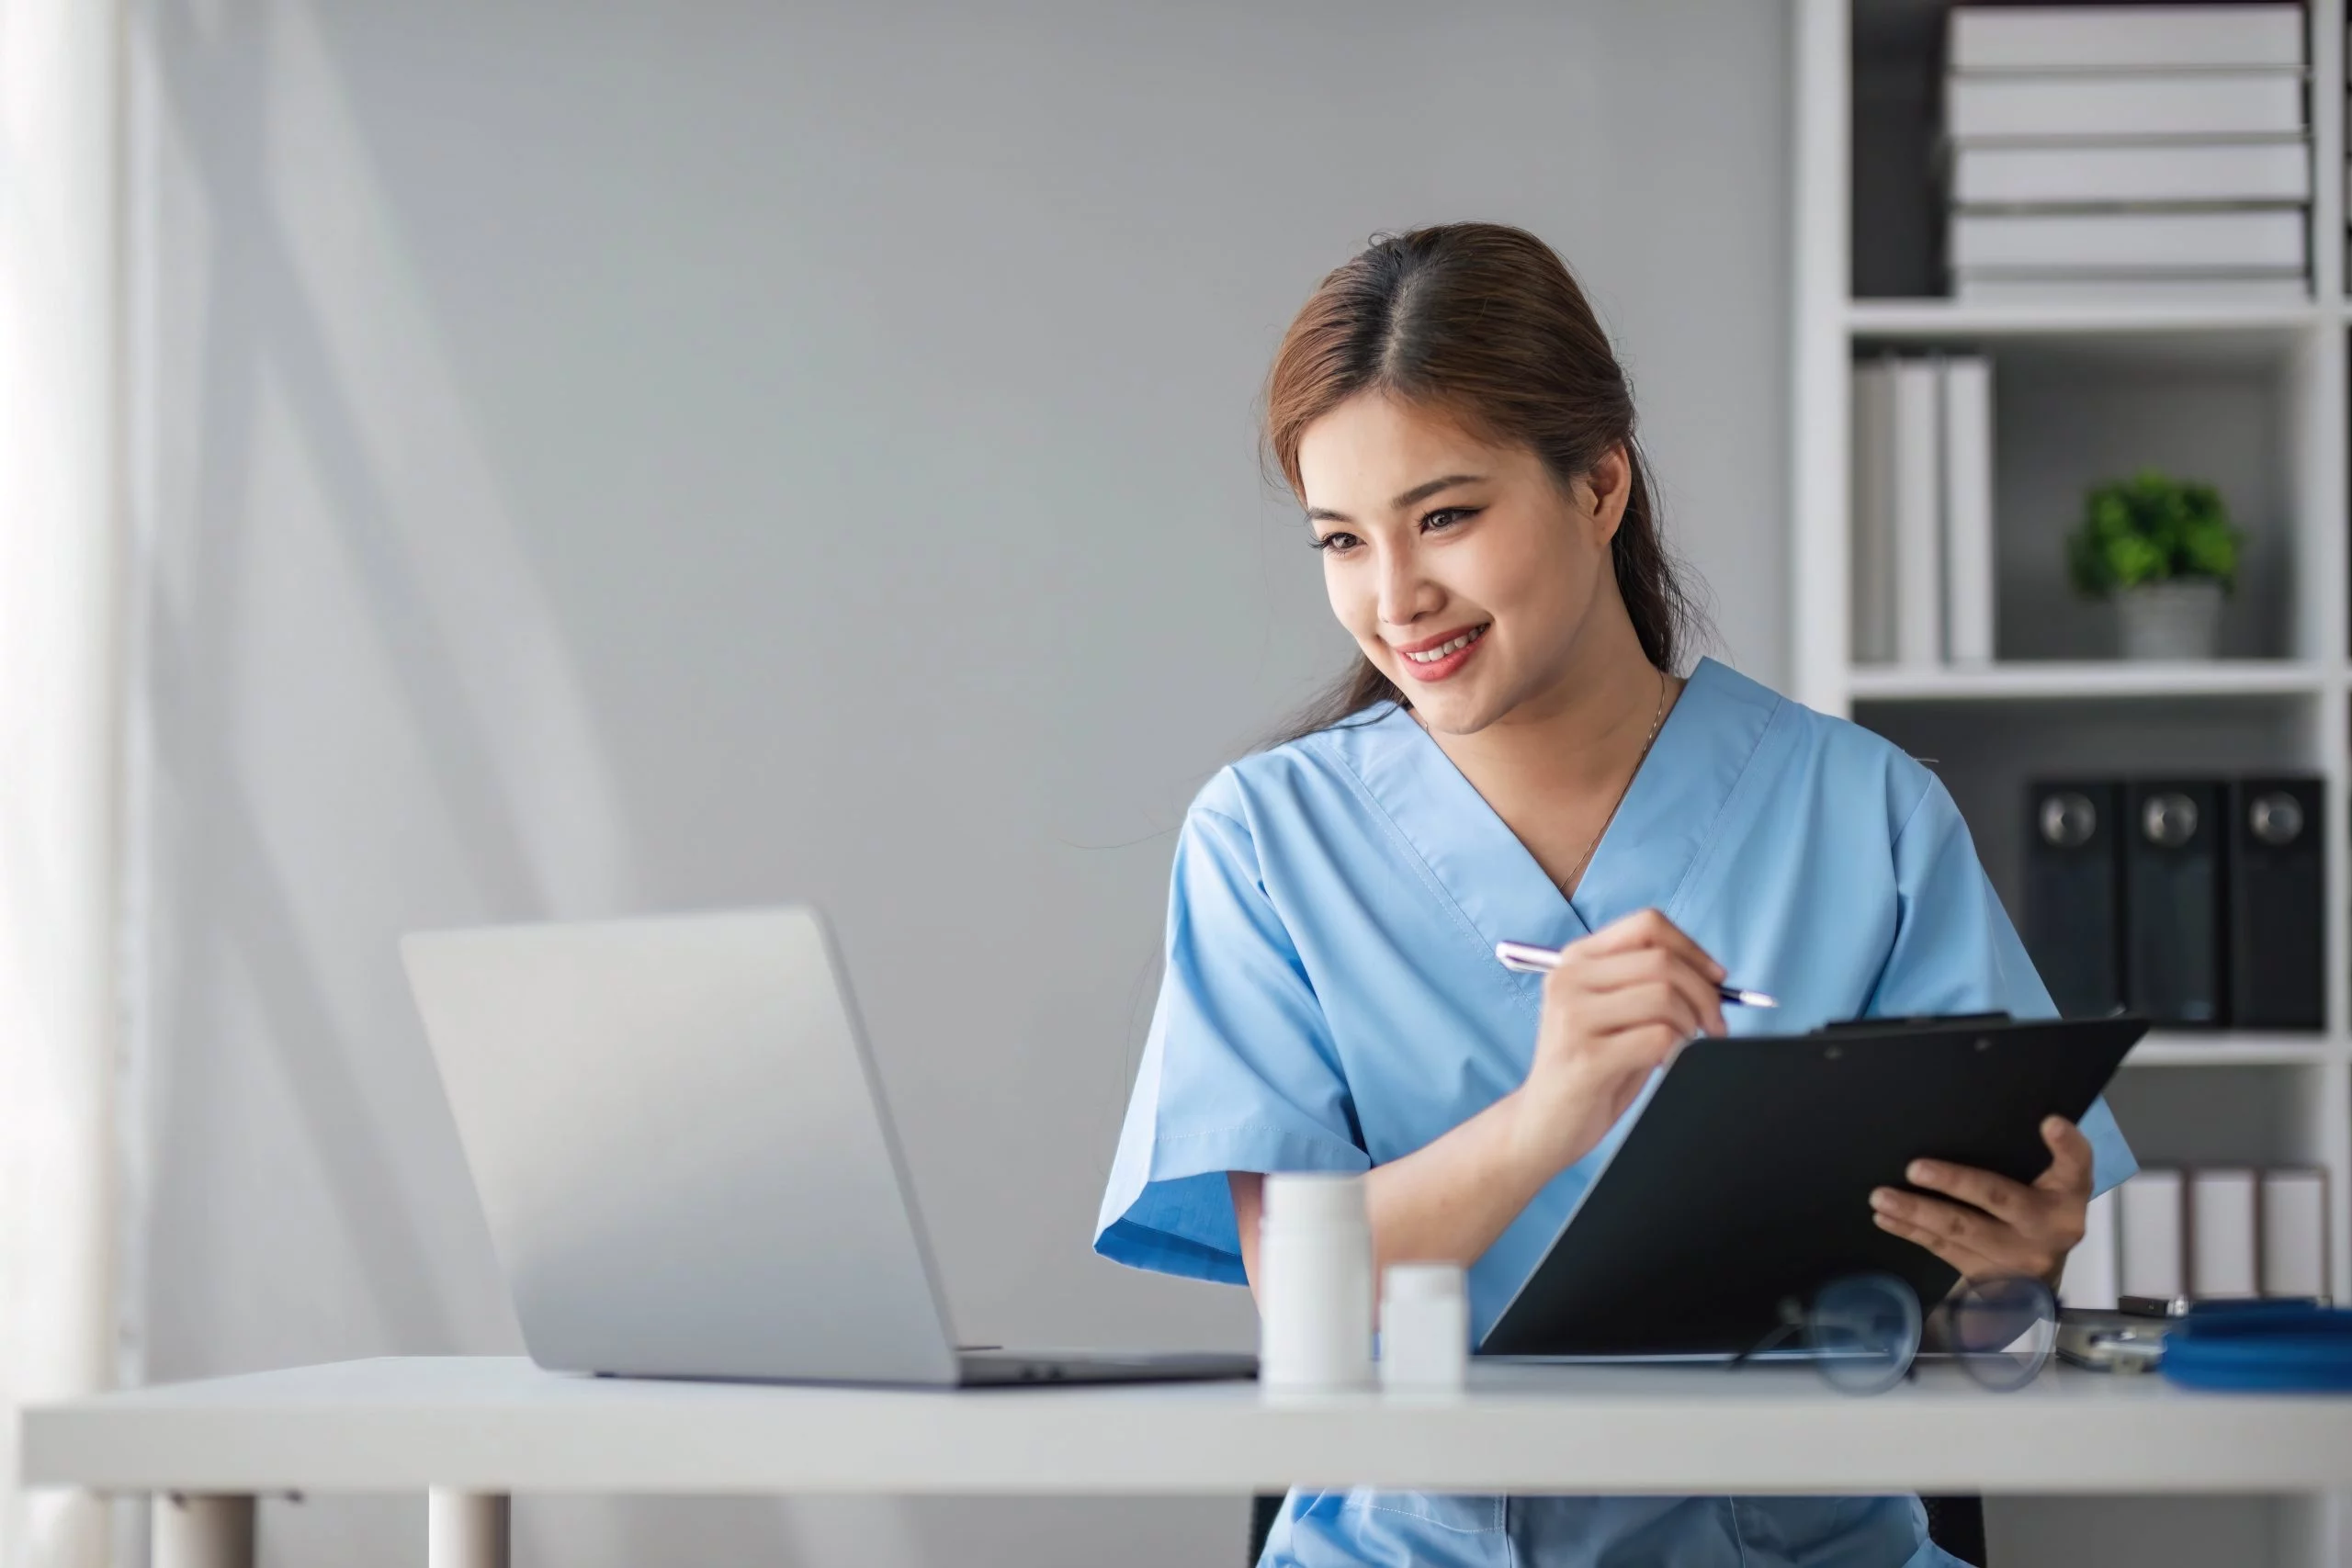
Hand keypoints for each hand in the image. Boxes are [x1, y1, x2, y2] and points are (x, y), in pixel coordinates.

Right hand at [1508, 908, 1727, 1176]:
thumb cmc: (1588, 1068)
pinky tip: (1665, 1064)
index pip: (1647, 925)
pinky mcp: (1585, 1057)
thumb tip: (1713, 976)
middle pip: (1662, 961)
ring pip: (1664, 997)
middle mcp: (1569, 979)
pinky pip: (1658, 1037)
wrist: (1541, 1125)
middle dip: (1704, 993)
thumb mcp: (1612, 1013)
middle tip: (1714, 1026)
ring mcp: (1572, 1016)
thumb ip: (1648, 984)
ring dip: (1691, 1024)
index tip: (1716, 978)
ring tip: (1686, 1046)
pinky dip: (1677, 1051)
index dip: (1692, 948)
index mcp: (1576, 959)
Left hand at [1870, 1116, 2093, 1285]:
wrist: (2039, 1281)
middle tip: (1915, 1169)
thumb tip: (2006, 1117)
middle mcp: (2048, 1228)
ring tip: (1881, 1196)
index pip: (2076, 1166)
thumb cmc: (2038, 1212)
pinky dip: (1912, 1231)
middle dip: (1954, 1182)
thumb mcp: (2052, 1184)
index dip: (2066, 1145)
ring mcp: (2017, 1257)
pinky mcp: (1987, 1276)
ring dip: (1917, 1211)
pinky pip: (1943, 1249)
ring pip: (1962, 1229)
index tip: (2050, 1123)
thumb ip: (2040, 1156)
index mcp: (2068, 1196)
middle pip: (1999, 1198)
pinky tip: (1886, 1218)